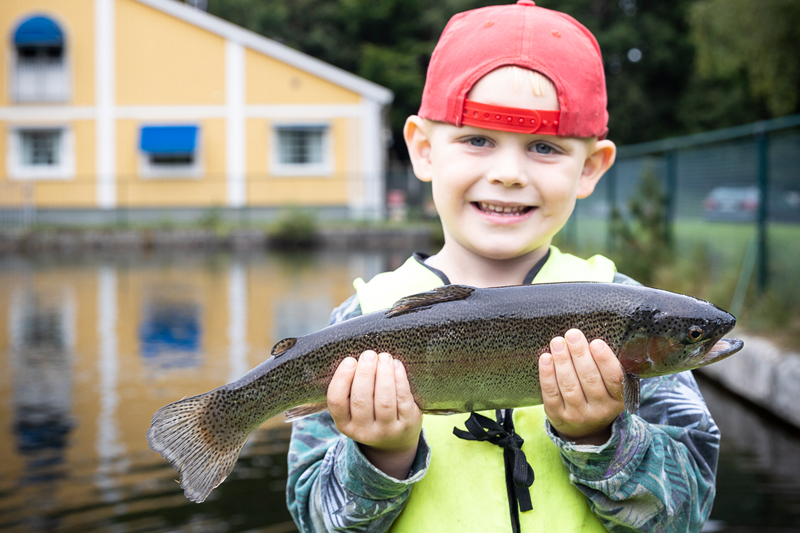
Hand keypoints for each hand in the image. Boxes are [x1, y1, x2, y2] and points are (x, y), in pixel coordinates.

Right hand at [327, 350, 422, 478]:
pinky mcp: (406, 424)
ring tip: (384, 357)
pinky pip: (402, 399)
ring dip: (384, 375)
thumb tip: (356, 357)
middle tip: (369, 354)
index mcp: (344, 424)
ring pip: (384, 401)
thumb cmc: (371, 414)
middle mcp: (363, 431)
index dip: (342, 379)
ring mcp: (386, 430)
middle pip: (361, 400)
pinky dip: (400, 380)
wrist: (395, 442)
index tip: (349, 360)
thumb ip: (350, 388)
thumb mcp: (354, 410)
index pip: (336, 401)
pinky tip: (397, 366)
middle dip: (365, 373)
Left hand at [539, 329, 624, 444]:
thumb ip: (605, 366)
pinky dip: (547, 374)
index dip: (604, 360)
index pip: (614, 379)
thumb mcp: (611, 387)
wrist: (585, 429)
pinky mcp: (558, 416)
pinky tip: (546, 358)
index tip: (596, 342)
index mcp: (618, 399)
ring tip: (558, 342)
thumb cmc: (599, 396)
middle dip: (579, 354)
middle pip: (589, 379)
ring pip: (569, 385)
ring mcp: (578, 414)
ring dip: (562, 361)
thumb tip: (590, 338)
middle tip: (572, 335)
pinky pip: (551, 393)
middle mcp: (600, 410)